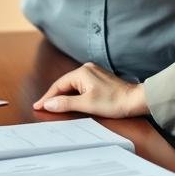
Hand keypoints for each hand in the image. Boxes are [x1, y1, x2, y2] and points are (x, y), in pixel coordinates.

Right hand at [33, 62, 148, 117]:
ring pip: (72, 85)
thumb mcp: (87, 105)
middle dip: (54, 96)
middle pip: (64, 84)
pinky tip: (70, 99)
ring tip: (53, 104)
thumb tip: (48, 104)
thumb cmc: (114, 102)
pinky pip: (80, 85)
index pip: (59, 85)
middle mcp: (86, 69)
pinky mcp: (99, 78)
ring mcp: (93, 73)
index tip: (38, 105)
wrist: (136, 100)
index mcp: (81, 72)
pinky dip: (73, 93)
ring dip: (63, 95)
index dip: (47, 96)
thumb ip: (66, 103)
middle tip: (43, 106)